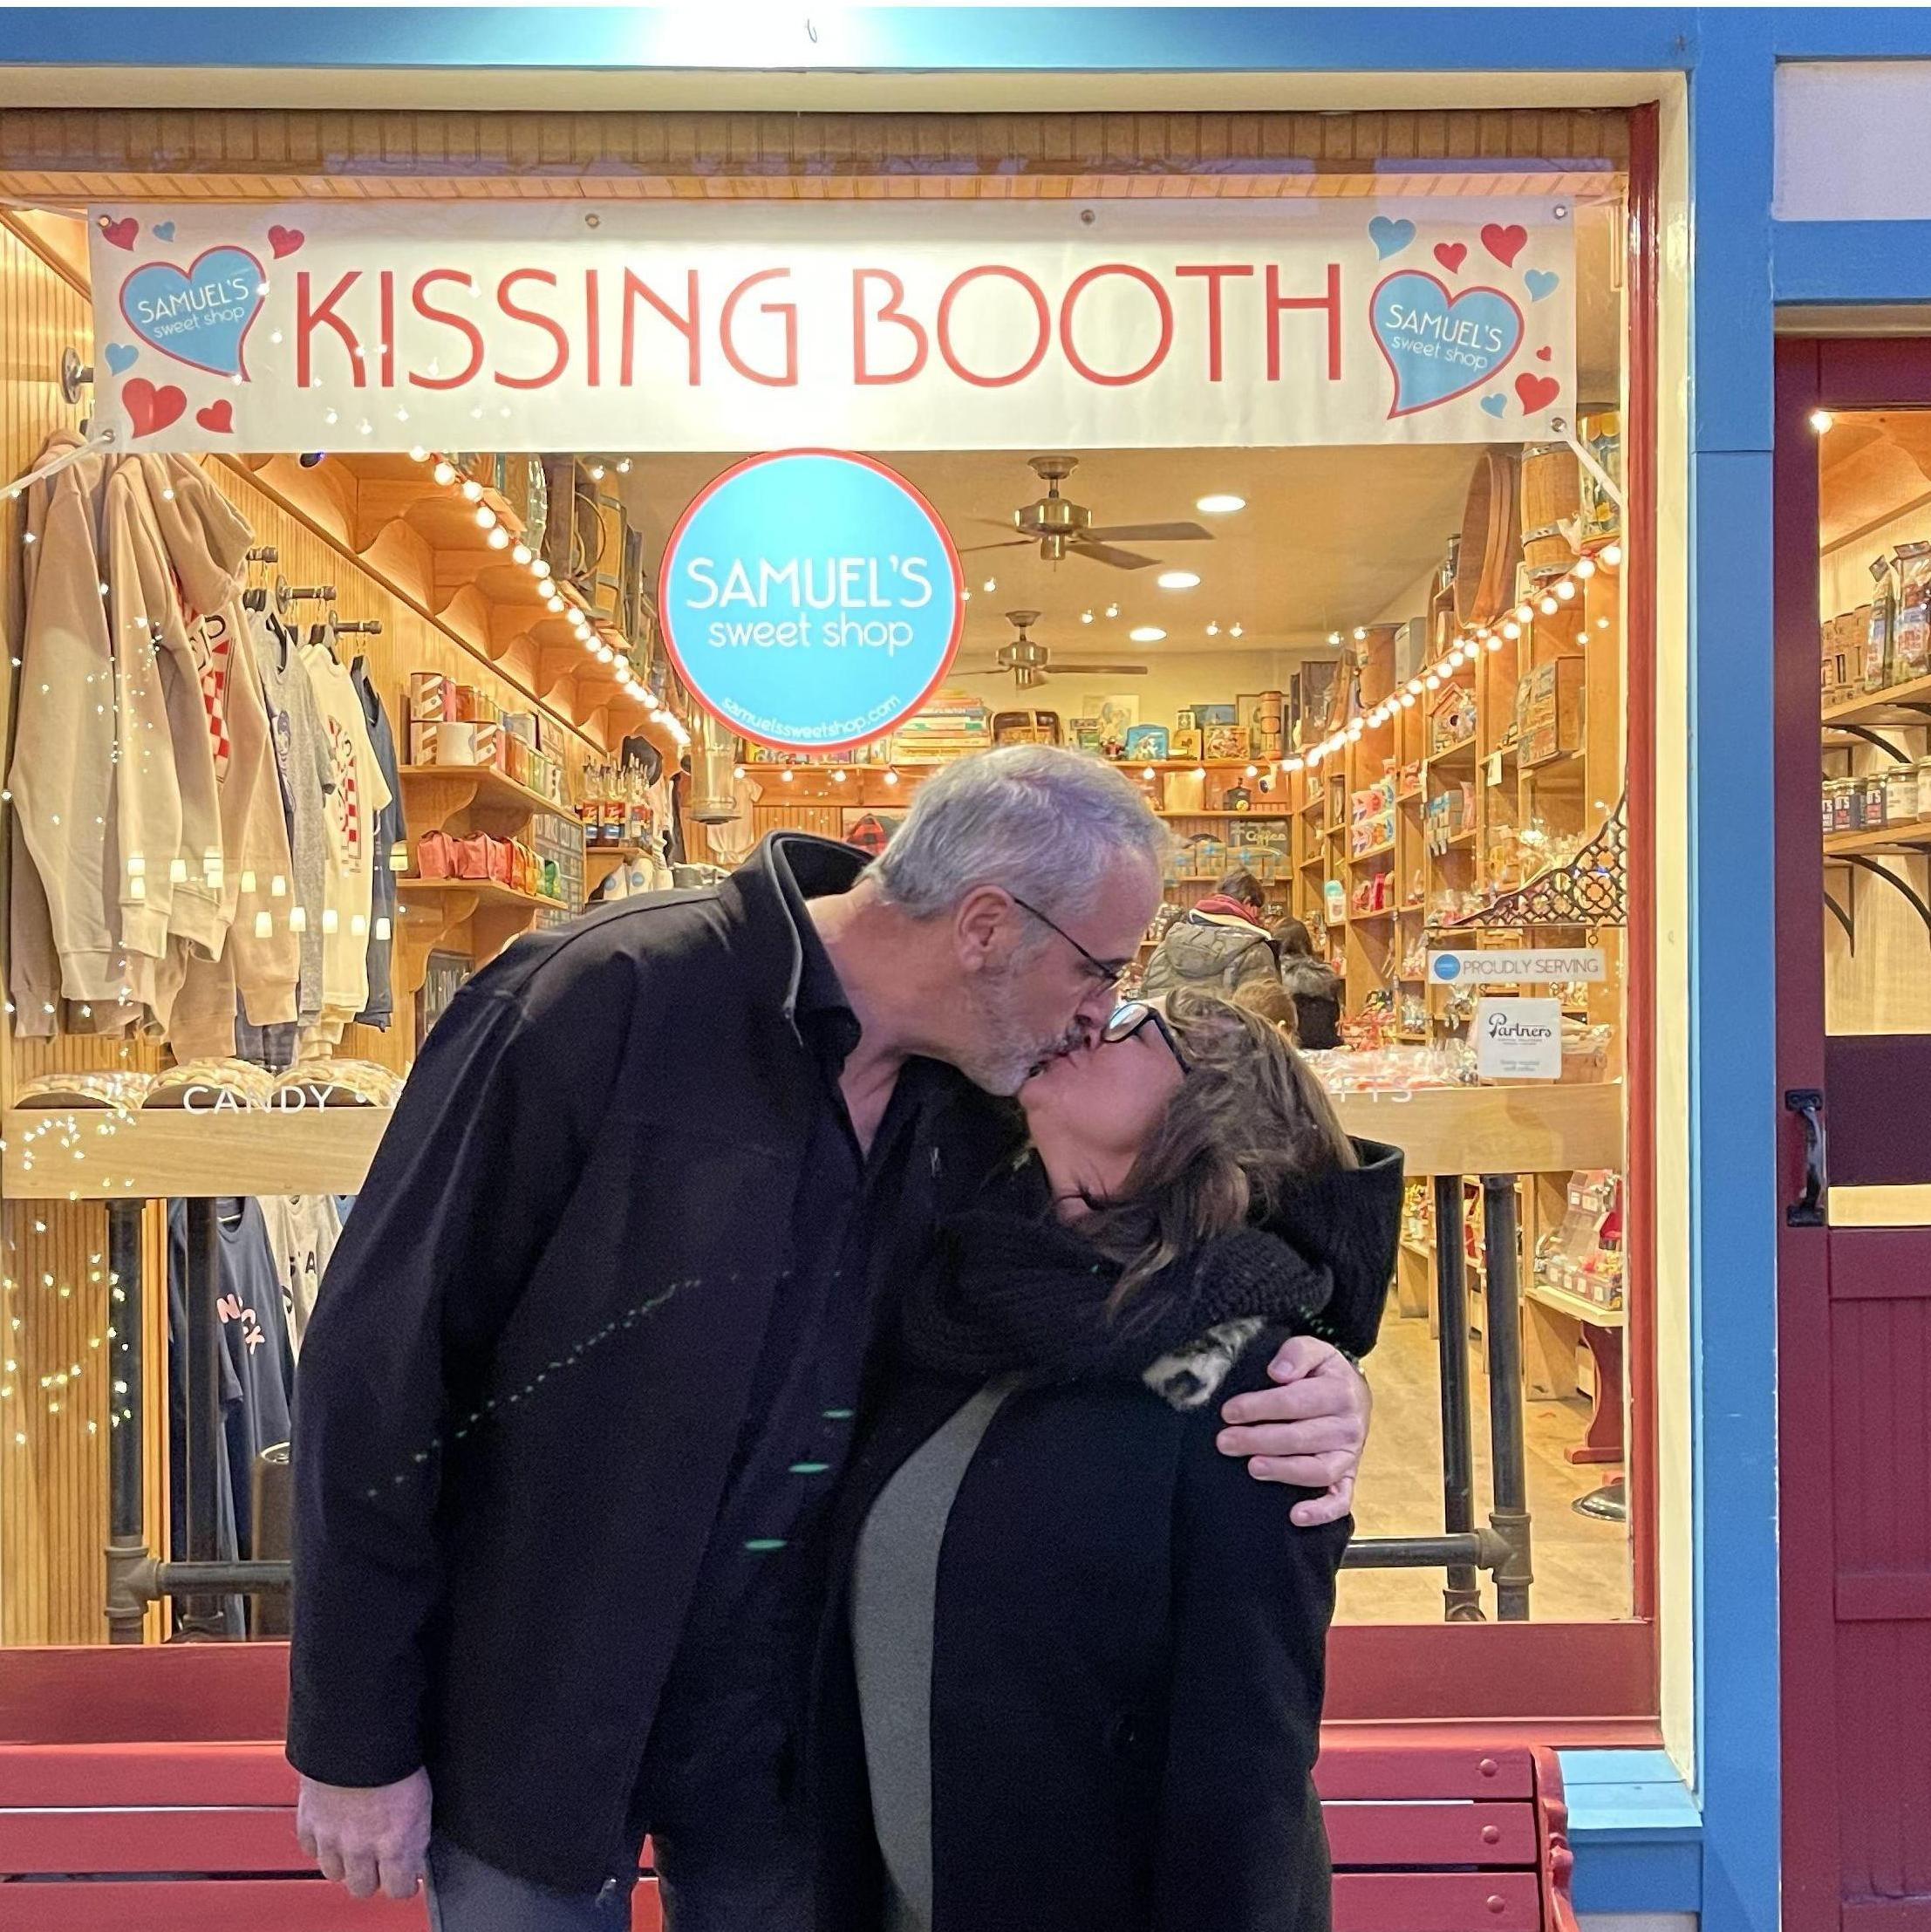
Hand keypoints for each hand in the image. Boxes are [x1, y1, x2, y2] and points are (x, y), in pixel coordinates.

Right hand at [297, 1767, 431, 1901]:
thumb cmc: (396, 1756)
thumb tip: (415, 1854)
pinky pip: (312, 1850)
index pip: (399, 1890)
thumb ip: (415, 1834)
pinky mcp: (309, 1825)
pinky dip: (322, 1841)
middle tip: (379, 1855)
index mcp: (396, 1843)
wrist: (357, 1733)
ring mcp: (332, 1839)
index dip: (404, 1882)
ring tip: (356, 1837)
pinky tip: (334, 1823)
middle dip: (373, 1875)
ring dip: (346, 1860)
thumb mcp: (422, 1798)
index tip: (406, 1873)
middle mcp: (361, 1848)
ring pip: (335, 1873)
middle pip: (363, 1888)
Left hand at [1217, 1335, 1371, 1527]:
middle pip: (1301, 1438)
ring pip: (1317, 1471)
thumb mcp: (1314, 1350)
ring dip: (1283, 1471)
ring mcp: (1349, 1456)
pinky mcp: (1348, 1478)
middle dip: (1259, 1440)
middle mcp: (1348, 1427)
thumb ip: (1296, 1354)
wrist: (1353, 1394)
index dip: (1260, 1407)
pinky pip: (1340, 1502)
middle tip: (1225, 1442)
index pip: (1295, 1401)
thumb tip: (1278, 1373)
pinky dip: (1321, 1512)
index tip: (1229, 1412)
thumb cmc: (1323, 1374)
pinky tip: (1296, 1515)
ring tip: (1252, 1467)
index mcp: (1339, 1393)